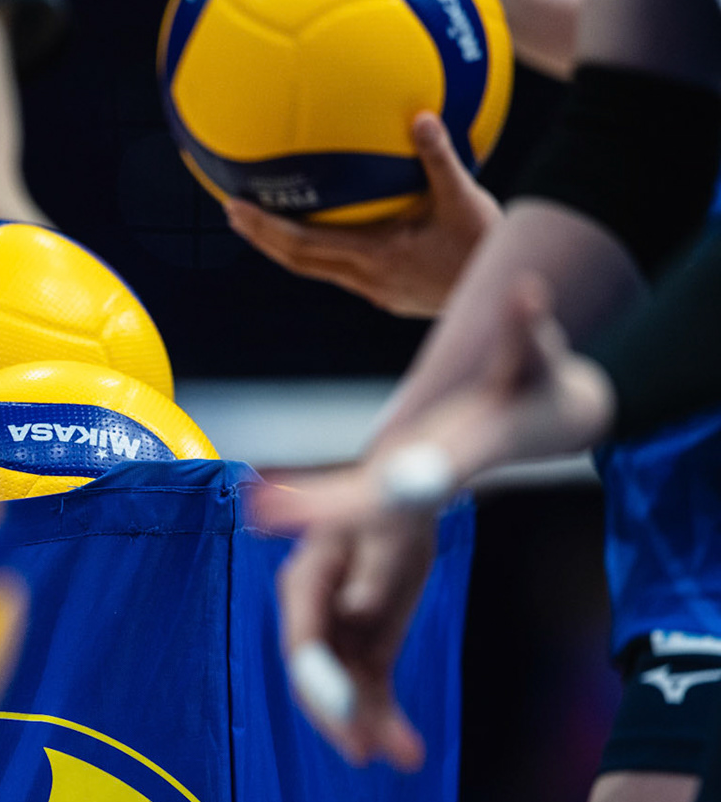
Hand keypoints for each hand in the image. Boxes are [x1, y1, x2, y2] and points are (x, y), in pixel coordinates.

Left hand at [225, 113, 500, 317]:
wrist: (504, 293)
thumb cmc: (485, 245)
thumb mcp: (463, 197)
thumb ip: (439, 157)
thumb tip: (420, 116)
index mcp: (373, 257)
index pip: (303, 245)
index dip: (265, 229)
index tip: (236, 208)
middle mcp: (365, 280)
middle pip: (297, 261)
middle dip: (261, 237)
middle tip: (233, 211)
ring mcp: (374, 290)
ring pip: (316, 269)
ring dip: (285, 247)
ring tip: (262, 222)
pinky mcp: (387, 294)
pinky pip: (340, 271)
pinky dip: (319, 251)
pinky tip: (323, 233)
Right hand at [250, 276, 615, 766]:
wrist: (508, 395)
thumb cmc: (523, 381)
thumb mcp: (531, 365)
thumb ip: (523, 337)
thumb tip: (530, 291)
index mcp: (389, 477)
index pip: (345, 523)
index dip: (336, 568)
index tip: (344, 610)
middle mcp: (360, 529)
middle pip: (312, 608)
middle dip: (325, 672)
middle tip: (349, 733)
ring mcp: (366, 565)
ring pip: (336, 647)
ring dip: (356, 706)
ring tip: (389, 760)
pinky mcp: (387, 592)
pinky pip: (371, 657)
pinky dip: (381, 703)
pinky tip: (409, 752)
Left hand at [251, 276, 614, 535]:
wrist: (546, 420)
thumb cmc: (539, 381)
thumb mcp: (536, 353)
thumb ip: (525, 326)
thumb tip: (527, 290)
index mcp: (468, 450)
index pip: (422, 475)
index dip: (394, 486)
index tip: (362, 501)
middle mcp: (436, 475)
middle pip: (377, 502)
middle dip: (327, 509)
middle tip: (268, 510)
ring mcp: (415, 481)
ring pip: (357, 504)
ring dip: (308, 508)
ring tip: (255, 506)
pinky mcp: (399, 477)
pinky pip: (351, 494)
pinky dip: (313, 500)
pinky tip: (264, 500)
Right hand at [275, 521, 436, 768]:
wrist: (407, 492)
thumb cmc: (391, 498)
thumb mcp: (385, 523)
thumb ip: (370, 564)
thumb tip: (355, 607)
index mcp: (305, 581)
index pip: (303, 644)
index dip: (321, 686)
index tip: (345, 720)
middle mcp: (313, 613)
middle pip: (316, 676)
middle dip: (340, 717)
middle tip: (366, 753)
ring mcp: (337, 631)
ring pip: (346, 690)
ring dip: (371, 726)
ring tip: (407, 757)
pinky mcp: (364, 641)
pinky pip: (371, 688)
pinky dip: (387, 718)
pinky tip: (407, 749)